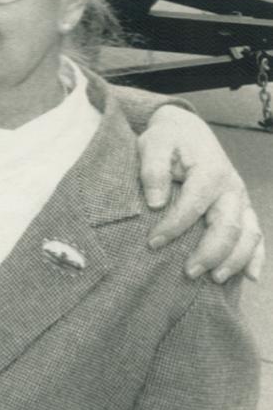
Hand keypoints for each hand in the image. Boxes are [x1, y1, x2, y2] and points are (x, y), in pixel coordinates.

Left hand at [139, 105, 263, 281]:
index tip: (153, 243)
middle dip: (210, 253)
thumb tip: (155, 202)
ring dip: (234, 260)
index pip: (193, 206)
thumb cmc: (168, 139)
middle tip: (188, 273)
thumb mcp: (154, 144)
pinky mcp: (243, 207)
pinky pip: (257, 234)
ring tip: (215, 279)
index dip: (174, 227)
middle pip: (228, 226)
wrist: (189, 130)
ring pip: (248, 234)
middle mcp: (231, 188)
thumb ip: (153, 170)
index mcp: (210, 172)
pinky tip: (251, 277)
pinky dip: (256, 256)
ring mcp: (241, 199)